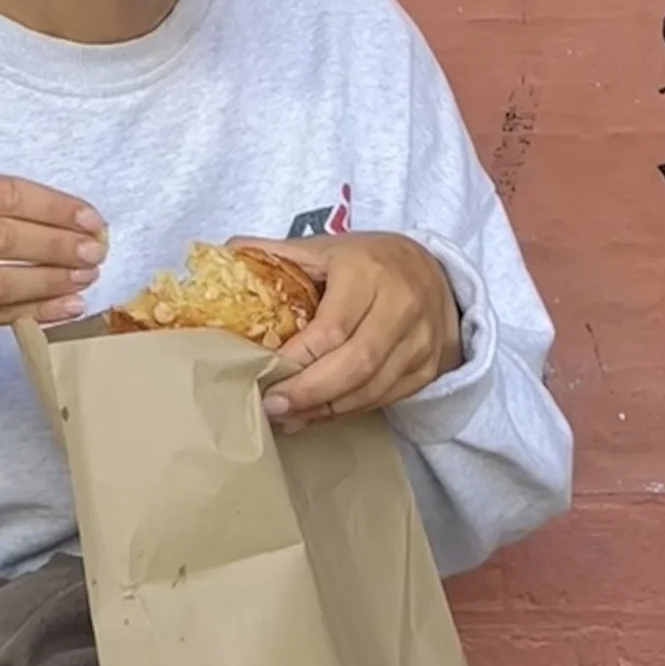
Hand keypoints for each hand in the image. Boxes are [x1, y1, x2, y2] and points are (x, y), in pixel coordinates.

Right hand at [0, 173, 106, 359]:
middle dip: (55, 244)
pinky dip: (39, 310)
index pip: (3, 193)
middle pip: (1, 236)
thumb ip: (5, 209)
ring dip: (50, 279)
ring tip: (87, 277)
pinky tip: (69, 305)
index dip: (52, 206)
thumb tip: (80, 222)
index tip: (91, 218)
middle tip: (95, 250)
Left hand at [252, 232, 462, 423]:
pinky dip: (350, 410)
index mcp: (368, 272)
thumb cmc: (371, 260)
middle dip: (310, 392)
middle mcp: (400, 306)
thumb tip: (227, 252)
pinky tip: (321, 414)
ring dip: (327, 409)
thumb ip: (280, 252)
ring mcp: (419, 341)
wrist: (437, 271)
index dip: (299, 358)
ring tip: (290, 418)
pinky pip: (386, 398)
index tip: (266, 375)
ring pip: (371, 389)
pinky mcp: (428, 368)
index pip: (332, 327)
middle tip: (273, 407)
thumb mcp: (328, 247)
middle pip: (354, 364)